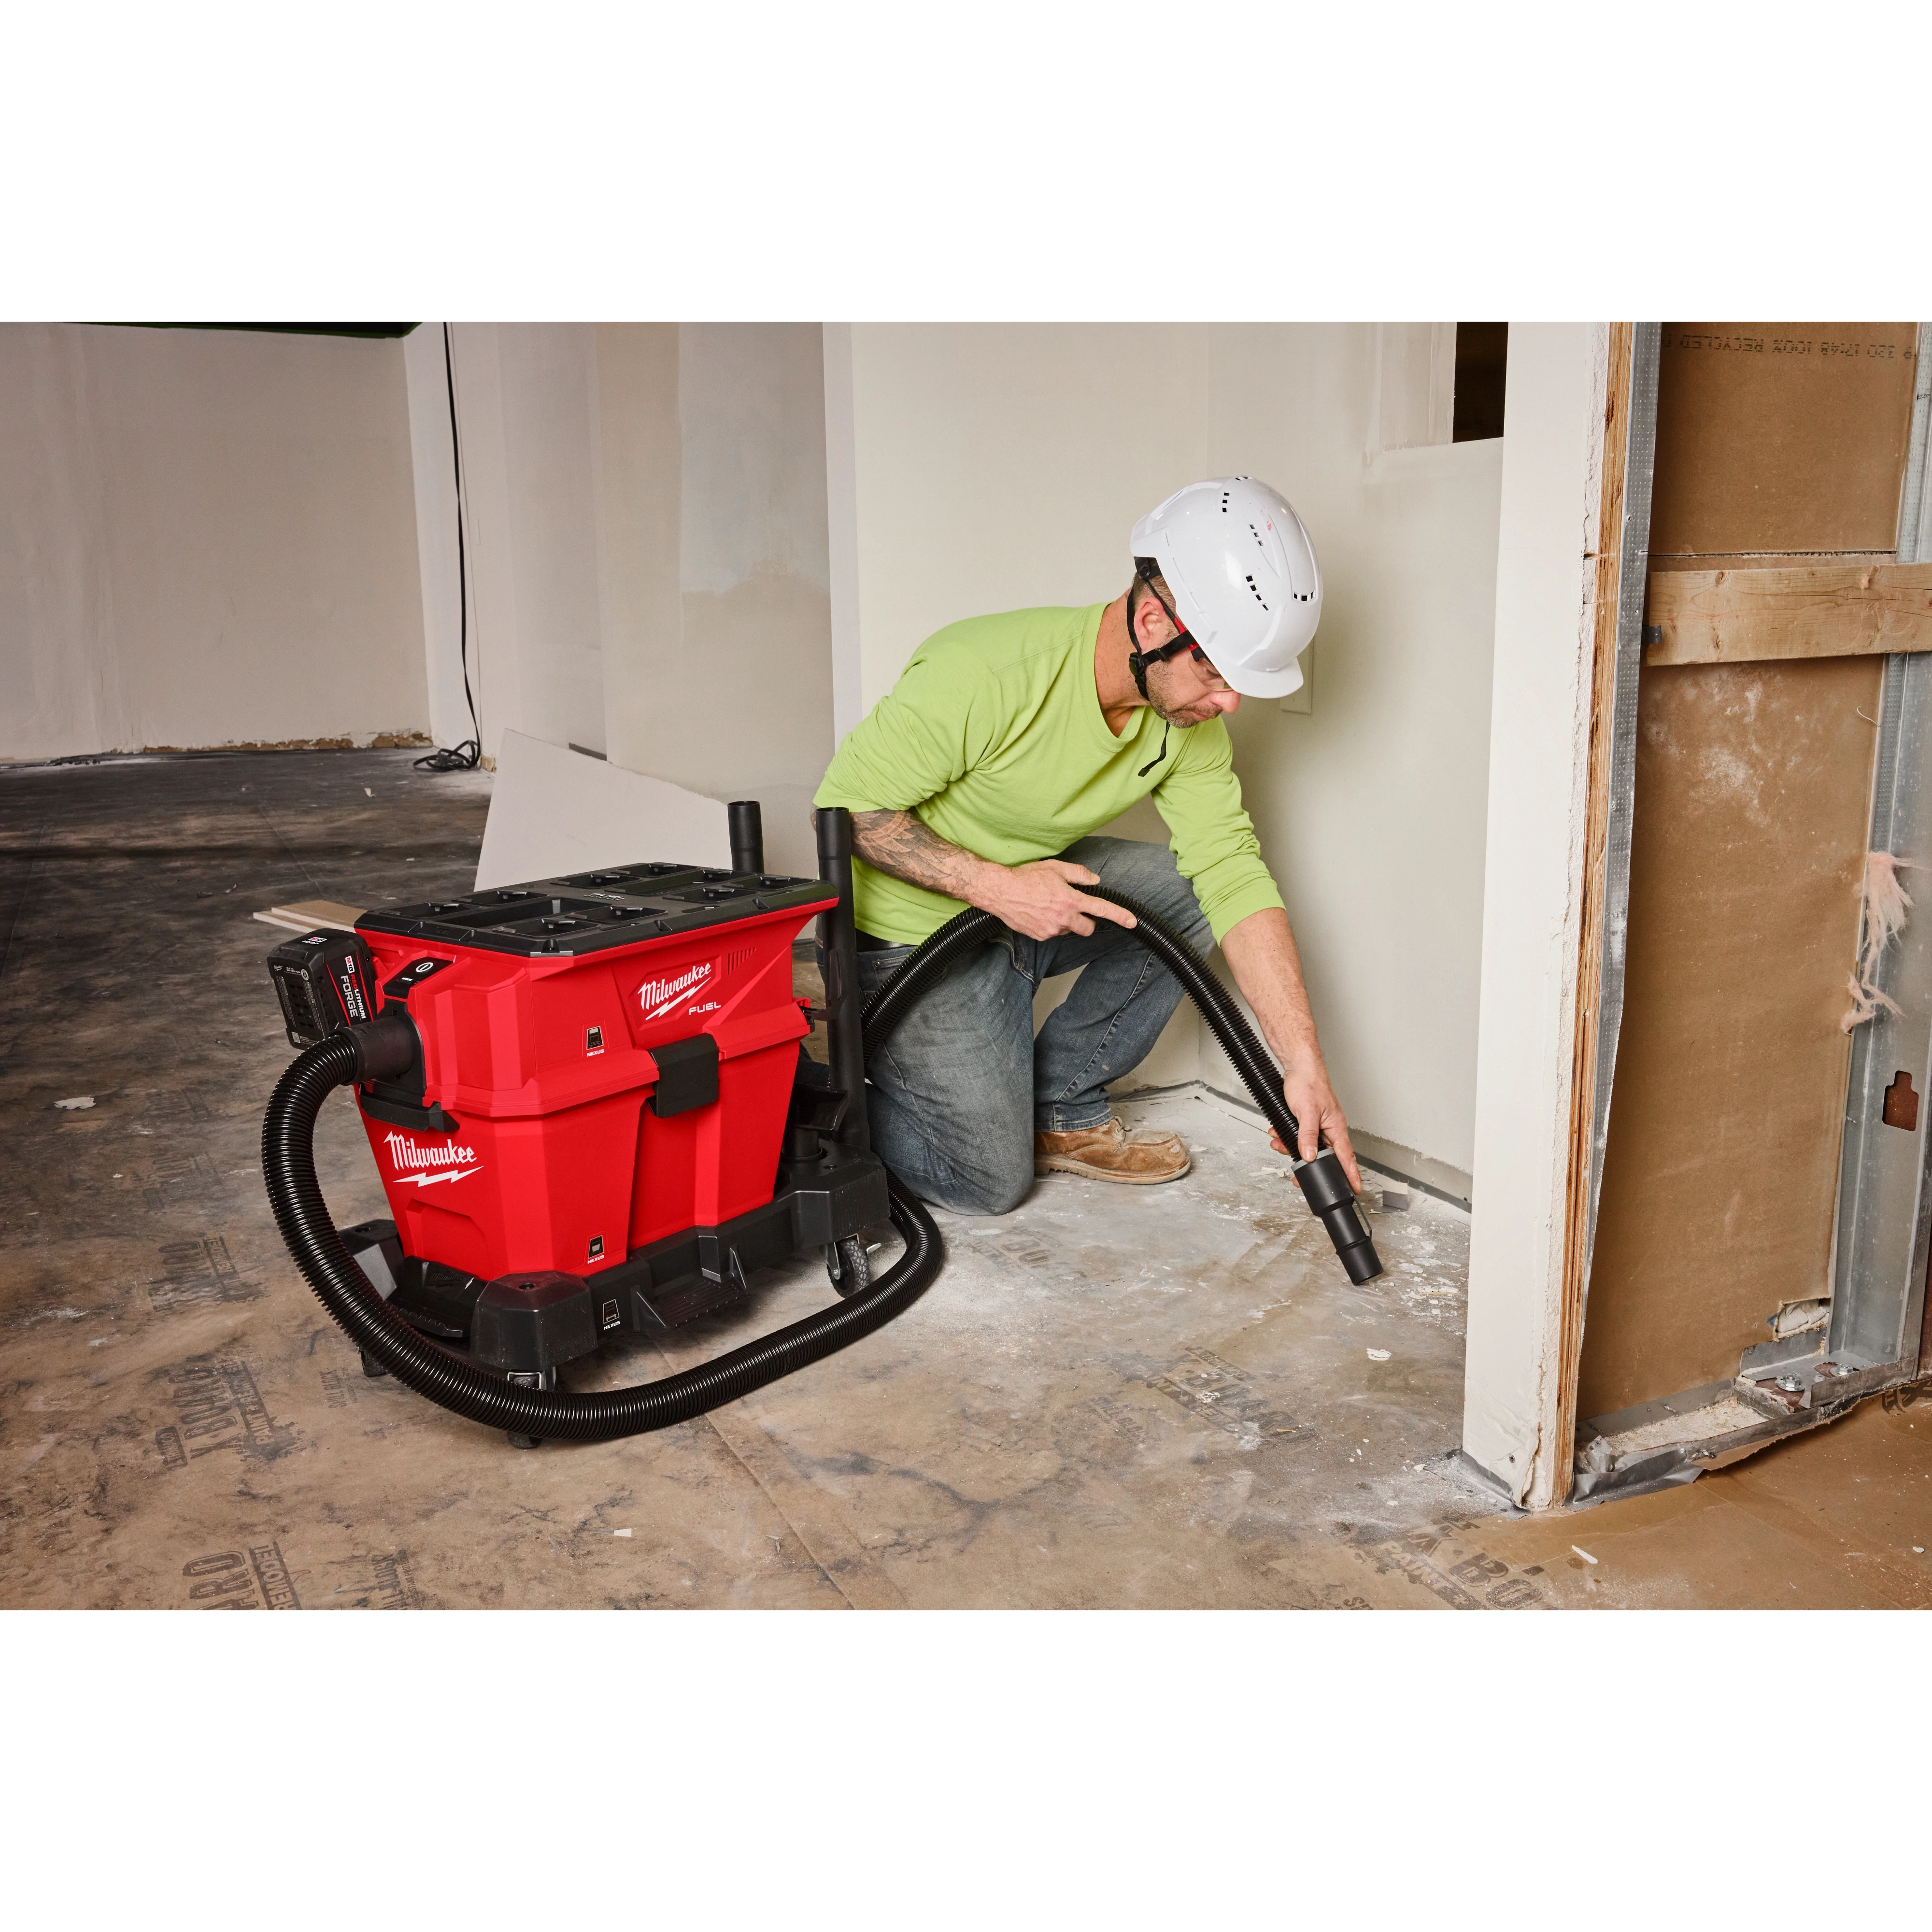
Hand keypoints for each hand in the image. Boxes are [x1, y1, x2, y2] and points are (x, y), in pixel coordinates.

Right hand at [980, 859, 1139, 941]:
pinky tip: (1039, 913)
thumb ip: (1079, 874)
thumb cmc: (1026, 877)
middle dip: (1086, 921)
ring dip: (1066, 922)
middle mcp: (1063, 918)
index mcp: (1070, 899)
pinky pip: (1053, 933)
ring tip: (1048, 906)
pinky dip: (1051, 925)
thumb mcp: (1055, 868)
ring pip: (1069, 930)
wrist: (1000, 891)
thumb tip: (1095, 881)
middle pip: (1088, 928)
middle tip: (1075, 909)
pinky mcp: (1040, 936)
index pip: (1101, 909)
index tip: (1132, 921)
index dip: (1119, 916)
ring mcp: (1051, 929)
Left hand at [1270, 1056, 1362, 1192]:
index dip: (1350, 1174)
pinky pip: (1299, 1136)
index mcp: (1336, 1126)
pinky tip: (1278, 1132)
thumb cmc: (1308, 1082)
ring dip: (1291, 1147)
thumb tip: (1310, 1157)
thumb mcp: (1306, 1113)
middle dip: (1307, 1162)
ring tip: (1279, 1143)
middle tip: (1297, 1174)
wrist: (1298, 1065)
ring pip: (1307, 1145)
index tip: (1355, 1188)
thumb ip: (1308, 1136)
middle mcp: (1329, 1127)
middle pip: (1323, 1154)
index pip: (1346, 1156)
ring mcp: (1319, 1124)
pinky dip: (1287, 1136)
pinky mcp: (1307, 1120)